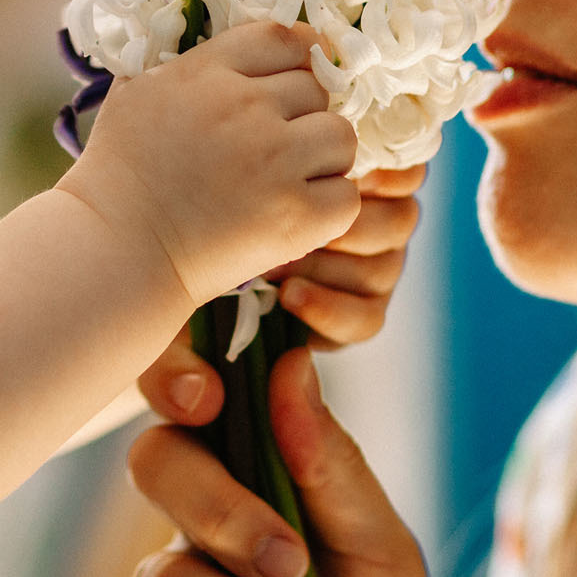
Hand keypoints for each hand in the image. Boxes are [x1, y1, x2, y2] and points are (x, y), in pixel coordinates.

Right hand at [62, 21, 360, 304]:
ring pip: (340, 136)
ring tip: (293, 180)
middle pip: (316, 89)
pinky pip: (346, 195)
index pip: (283, 39)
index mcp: (207, 73)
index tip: (300, 75)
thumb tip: (234, 57)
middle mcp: (246, 108)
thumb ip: (189, 69)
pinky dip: (328, 207)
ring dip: (324, 158)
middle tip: (277, 147)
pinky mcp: (295, 215)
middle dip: (303, 115)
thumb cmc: (117, 178)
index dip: (301, 55)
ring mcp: (274, 161)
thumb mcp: (137, 95)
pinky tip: (296, 215)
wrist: (114, 252)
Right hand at [116, 347, 472, 576]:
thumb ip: (332, 467)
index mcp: (255, 477)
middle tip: (295, 567)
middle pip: (159, 467)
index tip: (210, 397)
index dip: (181, 377)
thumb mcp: (387, 557)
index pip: (195, 399)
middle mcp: (199, 528)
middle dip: (227, 515)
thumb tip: (290, 362)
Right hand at [136, 163, 423, 418]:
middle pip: (378, 272)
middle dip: (329, 263)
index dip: (331, 314)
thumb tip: (196, 403)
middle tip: (279, 246)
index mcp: (331, 313)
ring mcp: (378, 226)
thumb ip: (175, 375)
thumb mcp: (172, 323)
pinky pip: (404, 181)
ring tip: (298, 206)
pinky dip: (381, 176)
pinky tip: (340, 173)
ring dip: (348, 222)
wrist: (197, 190)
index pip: (359, 323)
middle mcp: (362, 271)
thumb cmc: (188, 263)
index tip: (288, 298)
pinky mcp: (388, 179)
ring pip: (392, 230)